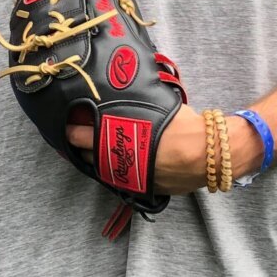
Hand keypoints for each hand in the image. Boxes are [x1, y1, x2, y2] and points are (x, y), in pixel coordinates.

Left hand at [66, 104, 258, 195]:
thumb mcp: (158, 107)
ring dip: (99, 162)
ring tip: (94, 153)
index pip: (84, 137)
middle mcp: (121, 163)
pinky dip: (121, 172)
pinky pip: (126, 180)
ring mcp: (133, 179)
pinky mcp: (148, 188)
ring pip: (106, 173)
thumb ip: (137, 105)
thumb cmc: (183, 126)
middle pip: (90, 157)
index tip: (67, 126)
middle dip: (81, 148)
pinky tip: (121, 165)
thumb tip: (128, 88)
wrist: (209, 153)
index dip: (73, 131)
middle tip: (76, 138)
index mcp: (119, 141)